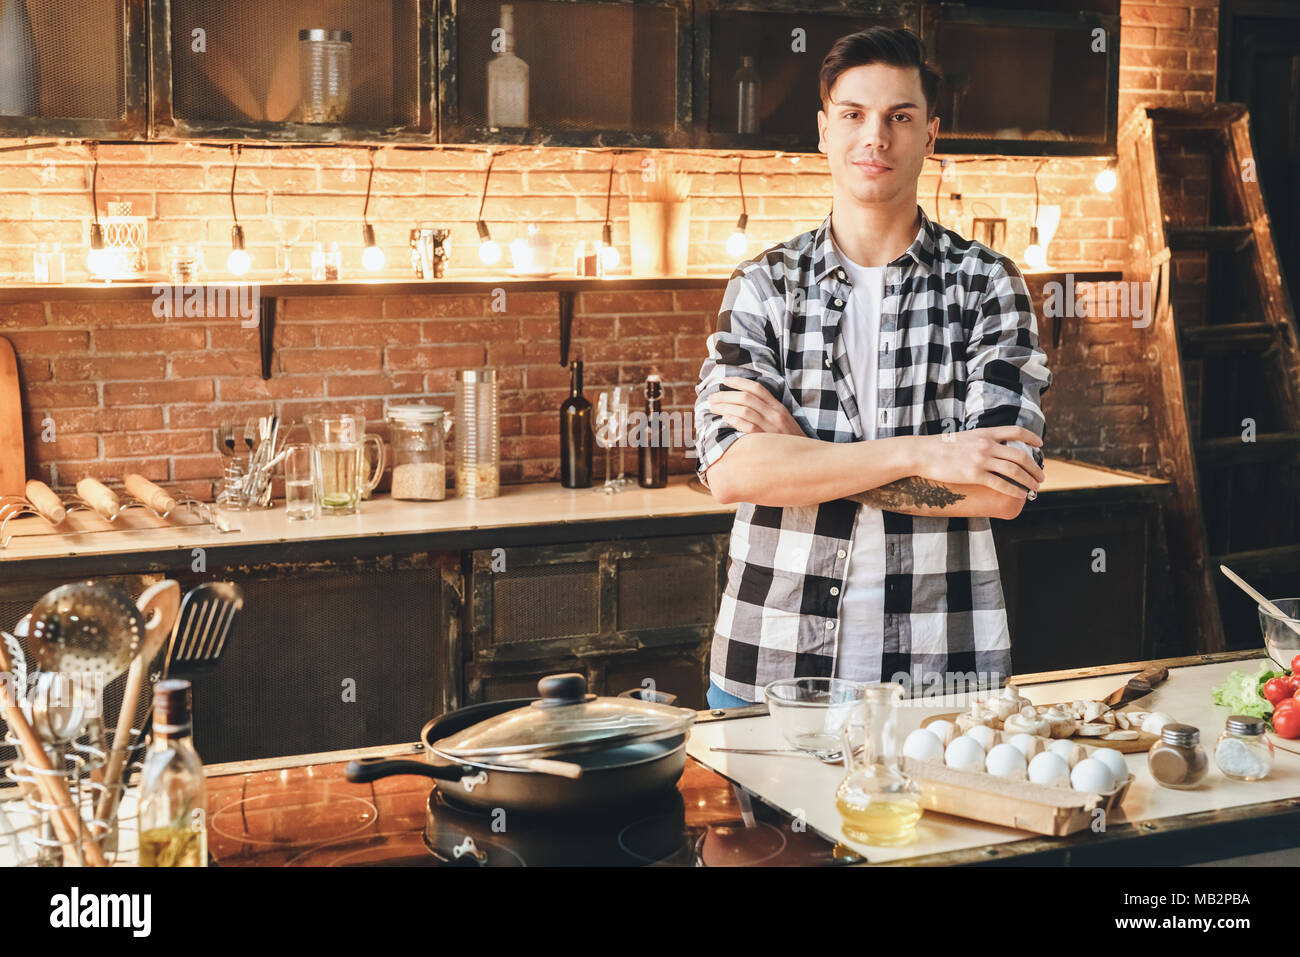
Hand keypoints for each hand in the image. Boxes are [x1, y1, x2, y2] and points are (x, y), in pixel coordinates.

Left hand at [707, 376, 804, 436]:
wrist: (805, 459)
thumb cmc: (790, 441)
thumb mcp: (783, 421)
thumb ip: (768, 411)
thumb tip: (745, 404)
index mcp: (779, 407)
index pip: (758, 388)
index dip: (740, 382)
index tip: (725, 380)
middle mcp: (775, 414)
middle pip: (746, 398)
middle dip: (726, 395)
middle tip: (711, 397)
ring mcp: (771, 427)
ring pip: (744, 410)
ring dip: (725, 407)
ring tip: (713, 407)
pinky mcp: (766, 440)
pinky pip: (748, 427)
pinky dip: (735, 421)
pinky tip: (725, 419)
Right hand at [912, 426, 1045, 495]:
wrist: (923, 453)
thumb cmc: (939, 447)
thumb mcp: (964, 437)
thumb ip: (979, 441)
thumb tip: (989, 448)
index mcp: (985, 433)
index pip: (1015, 432)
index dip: (1031, 438)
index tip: (1040, 444)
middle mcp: (987, 445)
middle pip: (1020, 455)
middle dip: (1035, 468)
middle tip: (1041, 477)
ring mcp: (981, 460)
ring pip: (1014, 470)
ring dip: (1028, 480)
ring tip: (1035, 488)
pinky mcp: (974, 474)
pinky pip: (1000, 483)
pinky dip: (1014, 490)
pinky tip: (1021, 495)